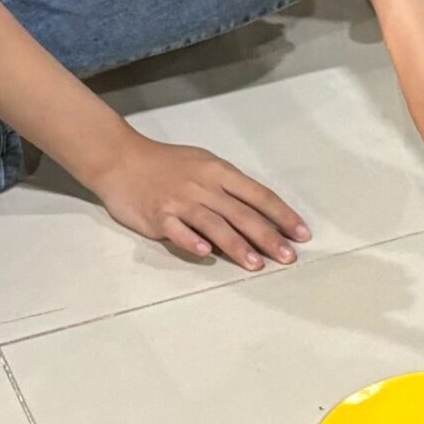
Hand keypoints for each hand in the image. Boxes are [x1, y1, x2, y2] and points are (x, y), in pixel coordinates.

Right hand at [91, 132, 311, 271]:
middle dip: (268, 236)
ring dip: (237, 245)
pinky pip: (178, 230)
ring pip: (214, 224)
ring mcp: (180, 202)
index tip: (302, 234)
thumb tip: (256, 214)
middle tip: (289, 257)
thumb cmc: (167, 164)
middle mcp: (204, 186)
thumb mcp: (203, 166)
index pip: (259, 195)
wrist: (121, 159)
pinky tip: (206, 254)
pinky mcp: (158, 215)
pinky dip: (192, 242)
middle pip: (242, 214)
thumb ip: (227, 189)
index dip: (282, 215)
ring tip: (256, 265)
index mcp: (220, 172)